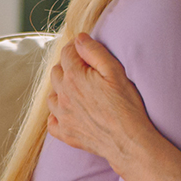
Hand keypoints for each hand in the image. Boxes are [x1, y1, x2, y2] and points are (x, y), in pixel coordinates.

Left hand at [46, 33, 155, 167]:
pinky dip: (57, 115)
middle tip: (84, 70)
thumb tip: (79, 38)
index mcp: (74, 77)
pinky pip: (51, 121)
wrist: (128, 141)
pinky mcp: (65, 133)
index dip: (75, 47)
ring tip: (78, 91)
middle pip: (56, 72)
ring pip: (52, 95)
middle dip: (67, 67)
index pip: (66, 53)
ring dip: (61, 90)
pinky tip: (70, 113)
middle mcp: (63, 95)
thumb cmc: (127, 106)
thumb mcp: (115, 72)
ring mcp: (62, 116)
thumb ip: (94, 52)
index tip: (84, 49)